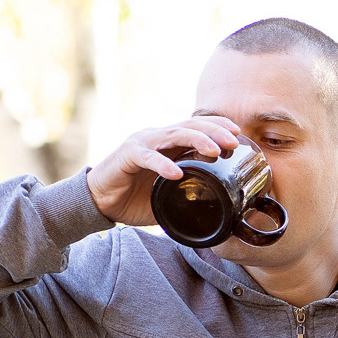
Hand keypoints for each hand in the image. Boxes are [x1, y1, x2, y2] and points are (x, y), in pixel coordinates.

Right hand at [84, 117, 242, 226]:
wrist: (100, 202)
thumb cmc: (134, 197)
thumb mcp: (168, 197)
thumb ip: (188, 197)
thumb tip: (216, 210)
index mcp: (168, 145)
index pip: (195, 128)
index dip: (216, 127)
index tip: (238, 133)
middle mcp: (156, 138)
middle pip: (189, 127)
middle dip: (213, 131)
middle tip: (233, 141)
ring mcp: (142, 144)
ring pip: (172, 135)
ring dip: (196, 140)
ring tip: (214, 150)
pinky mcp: (127, 156)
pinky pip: (147, 157)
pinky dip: (163, 164)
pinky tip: (176, 173)